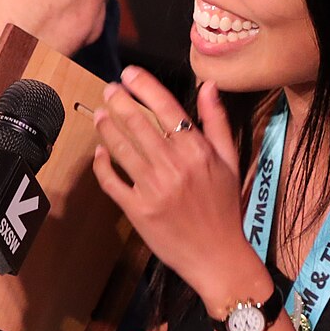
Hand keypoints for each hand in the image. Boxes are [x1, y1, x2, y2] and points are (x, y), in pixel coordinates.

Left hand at [92, 69, 268, 311]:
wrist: (218, 256)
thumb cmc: (224, 207)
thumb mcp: (230, 161)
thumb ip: (217, 122)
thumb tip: (208, 85)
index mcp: (198, 152)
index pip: (166, 108)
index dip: (143, 86)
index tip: (128, 74)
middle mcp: (174, 166)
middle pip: (137, 123)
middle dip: (118, 101)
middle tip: (108, 89)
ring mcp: (153, 188)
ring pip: (121, 147)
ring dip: (106, 127)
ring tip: (100, 113)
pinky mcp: (138, 210)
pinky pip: (111, 180)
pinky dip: (102, 163)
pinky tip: (100, 152)